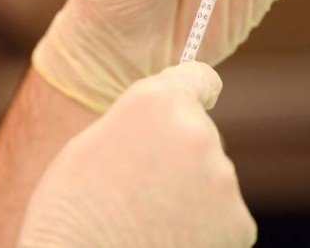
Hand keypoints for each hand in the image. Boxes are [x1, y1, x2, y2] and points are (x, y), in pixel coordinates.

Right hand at [17, 62, 256, 247]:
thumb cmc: (71, 211)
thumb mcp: (91, 143)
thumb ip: (137, 122)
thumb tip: (163, 124)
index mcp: (157, 102)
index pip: (199, 78)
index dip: (193, 93)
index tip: (192, 104)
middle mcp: (197, 131)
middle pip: (200, 135)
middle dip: (179, 155)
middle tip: (142, 187)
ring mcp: (221, 179)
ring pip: (211, 179)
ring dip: (190, 194)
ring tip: (147, 219)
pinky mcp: (238, 222)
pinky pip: (223, 218)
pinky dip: (203, 229)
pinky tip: (166, 239)